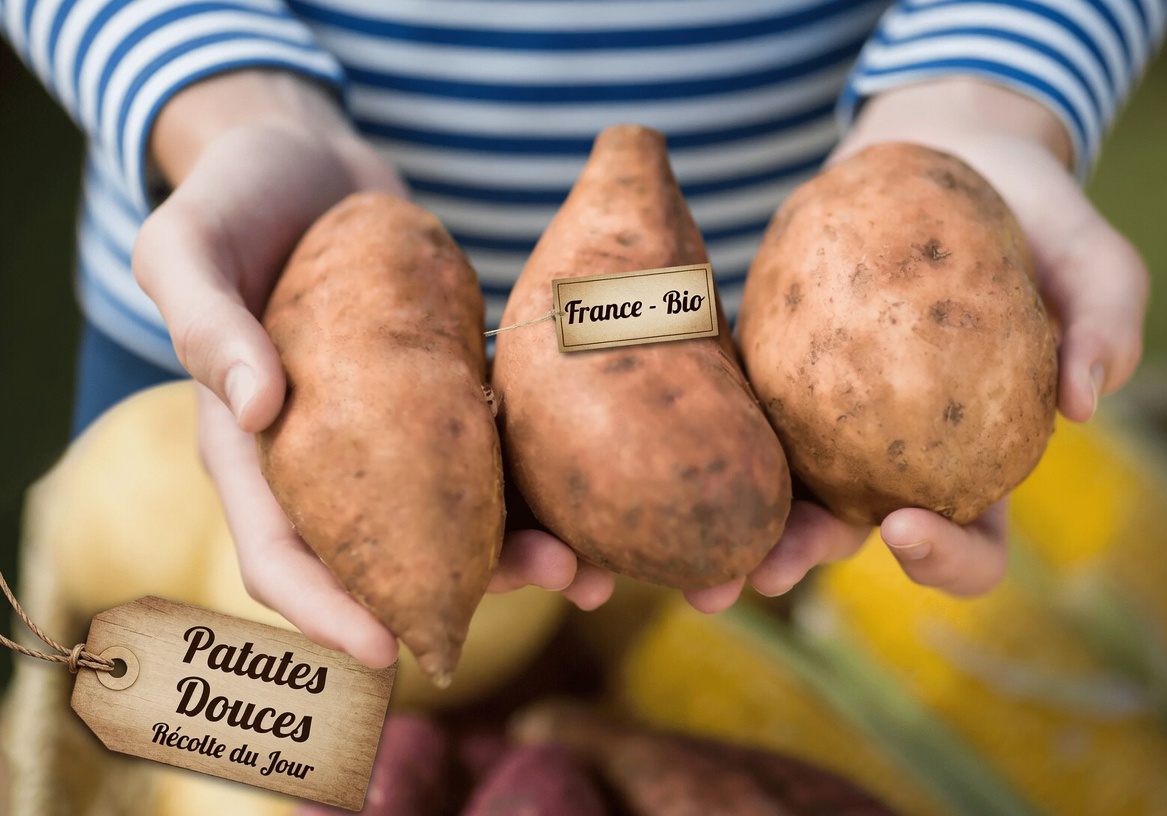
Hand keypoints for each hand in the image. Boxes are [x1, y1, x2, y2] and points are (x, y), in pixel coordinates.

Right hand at [135, 71, 616, 666]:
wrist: (304, 160)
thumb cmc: (230, 198)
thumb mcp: (185, 247)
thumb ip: (204, 322)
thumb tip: (254, 410)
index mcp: (248, 448)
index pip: (279, 556)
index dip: (327, 612)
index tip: (388, 650)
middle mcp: (324, 458)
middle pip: (387, 557)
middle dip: (466, 589)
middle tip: (549, 583)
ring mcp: (390, 433)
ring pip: (454, 519)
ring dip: (522, 550)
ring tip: (592, 564)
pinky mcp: (442, 394)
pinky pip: (491, 453)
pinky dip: (536, 483)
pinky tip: (593, 494)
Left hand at [724, 78, 1144, 603]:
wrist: (949, 153)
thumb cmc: (1034, 215)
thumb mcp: (1091, 256)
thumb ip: (1106, 319)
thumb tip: (1084, 403)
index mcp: (978, 458)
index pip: (972, 542)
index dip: (946, 560)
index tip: (907, 525)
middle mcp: (898, 453)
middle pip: (854, 532)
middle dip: (809, 559)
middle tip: (768, 567)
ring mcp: (830, 415)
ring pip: (784, 486)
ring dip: (743, 519)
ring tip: (705, 530)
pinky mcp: (777, 366)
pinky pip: (742, 408)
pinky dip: (711, 431)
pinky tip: (668, 433)